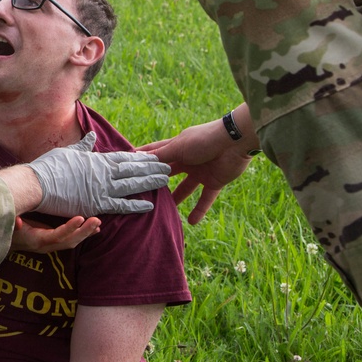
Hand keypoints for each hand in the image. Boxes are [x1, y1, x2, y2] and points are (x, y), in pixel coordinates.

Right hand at [11, 215, 100, 252]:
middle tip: (97, 220)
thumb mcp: (7, 226)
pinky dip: (81, 234)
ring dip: (85, 233)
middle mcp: (45, 246)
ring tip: (98, 224)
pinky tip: (93, 230)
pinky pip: (69, 240)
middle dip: (84, 232)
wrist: (3, 244)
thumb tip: (18, 222)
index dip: (69, 228)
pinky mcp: (52, 243)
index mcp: (36, 240)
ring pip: (71, 242)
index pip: (56, 235)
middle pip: (68, 241)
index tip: (80, 218)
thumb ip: (12, 222)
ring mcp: (49, 246)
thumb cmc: (6, 231)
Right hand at [27, 132, 170, 216]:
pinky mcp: (97, 204)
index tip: (155, 156)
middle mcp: (104, 173)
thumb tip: (93, 136)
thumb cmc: (49, 167)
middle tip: (169, 166)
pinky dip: (136, 205)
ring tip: (165, 180)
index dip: (141, 157)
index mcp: (97, 160)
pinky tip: (150, 206)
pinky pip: (121, 206)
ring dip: (150, 182)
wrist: (38, 184)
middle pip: (133, 170)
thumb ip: (84, 146)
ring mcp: (102, 189)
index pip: (124, 158)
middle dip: (152, 168)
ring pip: (132, 185)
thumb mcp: (68, 152)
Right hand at [139, 121, 254, 224]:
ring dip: (176, 199)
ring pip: (185, 188)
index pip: (155, 154)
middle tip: (142, 194)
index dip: (143, 159)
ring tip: (163, 212)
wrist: (234, 142)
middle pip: (168, 173)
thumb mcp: (178, 147)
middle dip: (157, 182)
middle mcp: (187, 160)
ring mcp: (200, 171)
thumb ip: (160, 156)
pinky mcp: (214, 182)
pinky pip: (205, 198)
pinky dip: (199, 210)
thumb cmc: (203, 139)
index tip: (127, 167)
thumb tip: (138, 158)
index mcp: (177, 147)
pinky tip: (191, 222)